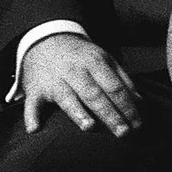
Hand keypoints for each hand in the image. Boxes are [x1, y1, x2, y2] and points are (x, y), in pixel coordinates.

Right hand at [20, 33, 141, 135]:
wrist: (45, 38)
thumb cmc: (80, 55)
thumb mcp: (104, 59)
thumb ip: (122, 80)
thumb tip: (140, 102)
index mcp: (94, 62)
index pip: (114, 86)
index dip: (127, 105)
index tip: (138, 124)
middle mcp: (74, 71)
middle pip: (94, 94)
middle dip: (110, 114)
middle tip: (123, 132)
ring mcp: (54, 80)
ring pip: (66, 97)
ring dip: (77, 112)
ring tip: (89, 127)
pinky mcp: (35, 89)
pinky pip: (32, 103)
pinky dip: (31, 116)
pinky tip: (34, 129)